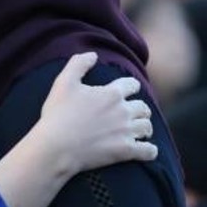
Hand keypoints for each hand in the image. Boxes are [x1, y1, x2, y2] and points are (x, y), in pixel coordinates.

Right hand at [37, 52, 157, 174]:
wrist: (56, 147)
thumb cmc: (58, 114)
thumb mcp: (63, 83)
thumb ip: (78, 64)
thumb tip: (93, 55)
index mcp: (112, 93)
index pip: (132, 85)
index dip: (131, 87)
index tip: (128, 91)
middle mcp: (123, 111)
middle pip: (143, 107)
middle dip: (139, 109)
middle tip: (133, 114)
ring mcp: (126, 132)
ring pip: (147, 127)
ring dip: (144, 128)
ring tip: (140, 131)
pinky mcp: (125, 151)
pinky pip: (148, 151)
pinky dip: (150, 151)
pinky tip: (147, 151)